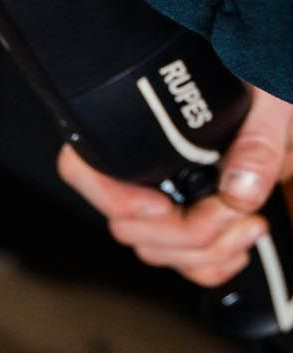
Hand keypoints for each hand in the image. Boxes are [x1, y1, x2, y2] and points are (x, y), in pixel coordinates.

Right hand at [57, 88, 292, 286]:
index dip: (112, 196)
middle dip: (186, 231)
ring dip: (206, 251)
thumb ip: (256, 141)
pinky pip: (179, 263)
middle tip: (233, 209)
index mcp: (135, 123)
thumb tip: (239, 189)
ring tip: (247, 222)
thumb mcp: (265, 100)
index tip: (162, 204)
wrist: (277, 104)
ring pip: (153, 250)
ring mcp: (157, 197)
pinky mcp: (181, 222)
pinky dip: (211, 265)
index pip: (80, 167)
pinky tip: (237, 242)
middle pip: (126, 224)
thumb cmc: (259, 87)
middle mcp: (137, 165)